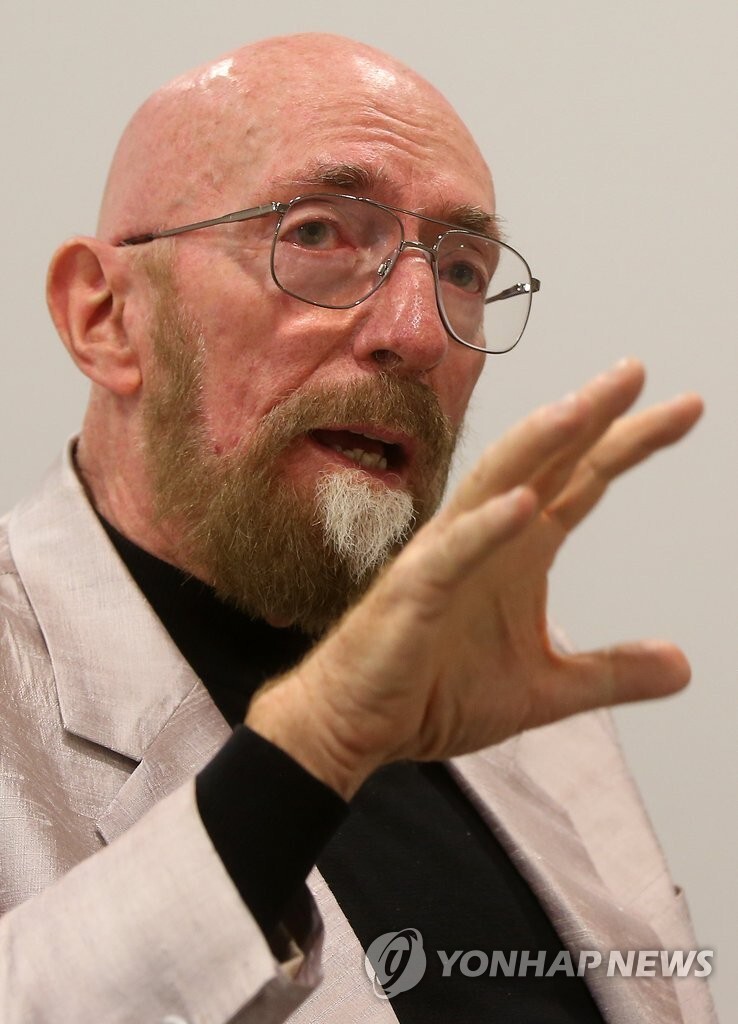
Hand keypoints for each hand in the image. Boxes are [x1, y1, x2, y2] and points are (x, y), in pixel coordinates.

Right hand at [246, 359, 702, 798]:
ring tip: (581, 408)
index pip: (581, 481)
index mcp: (521, 550)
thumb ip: (609, 672)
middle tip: (634, 371)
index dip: (628, 442)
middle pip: (545, 463)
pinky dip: (489, 529)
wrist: (355, 722)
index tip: (682, 408)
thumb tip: (682, 666)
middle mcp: (486, 538)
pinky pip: (454, 555)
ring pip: (493, 485)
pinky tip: (526, 505)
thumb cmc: (432, 691)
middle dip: (590, 415)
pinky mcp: (413, 594)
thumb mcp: (544, 689)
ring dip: (537, 445)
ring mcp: (446, 559)